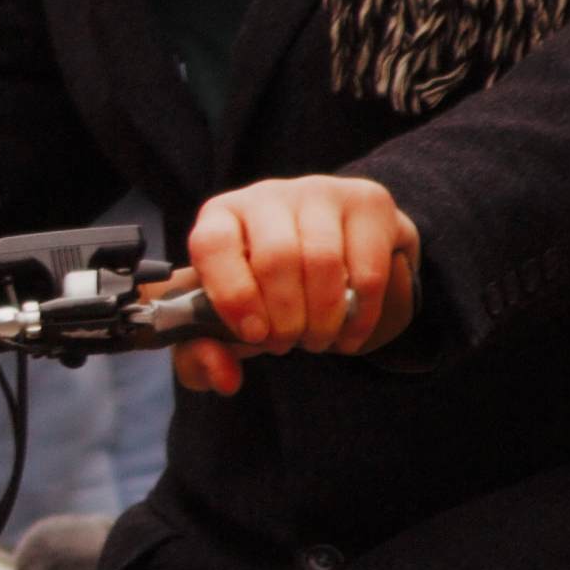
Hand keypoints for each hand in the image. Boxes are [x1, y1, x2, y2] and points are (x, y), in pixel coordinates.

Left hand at [171, 176, 422, 395]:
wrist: (334, 254)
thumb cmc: (265, 293)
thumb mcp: (223, 325)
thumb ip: (202, 358)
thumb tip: (223, 377)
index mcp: (221, 217)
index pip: (213, 243)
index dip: (232, 294)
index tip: (253, 334)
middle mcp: (268, 196)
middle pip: (277, 257)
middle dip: (285, 318)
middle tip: (287, 344)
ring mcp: (320, 193)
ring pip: (323, 261)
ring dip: (322, 318)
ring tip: (316, 340)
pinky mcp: (367, 202)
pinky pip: (367, 269)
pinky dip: (359, 317)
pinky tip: (347, 335)